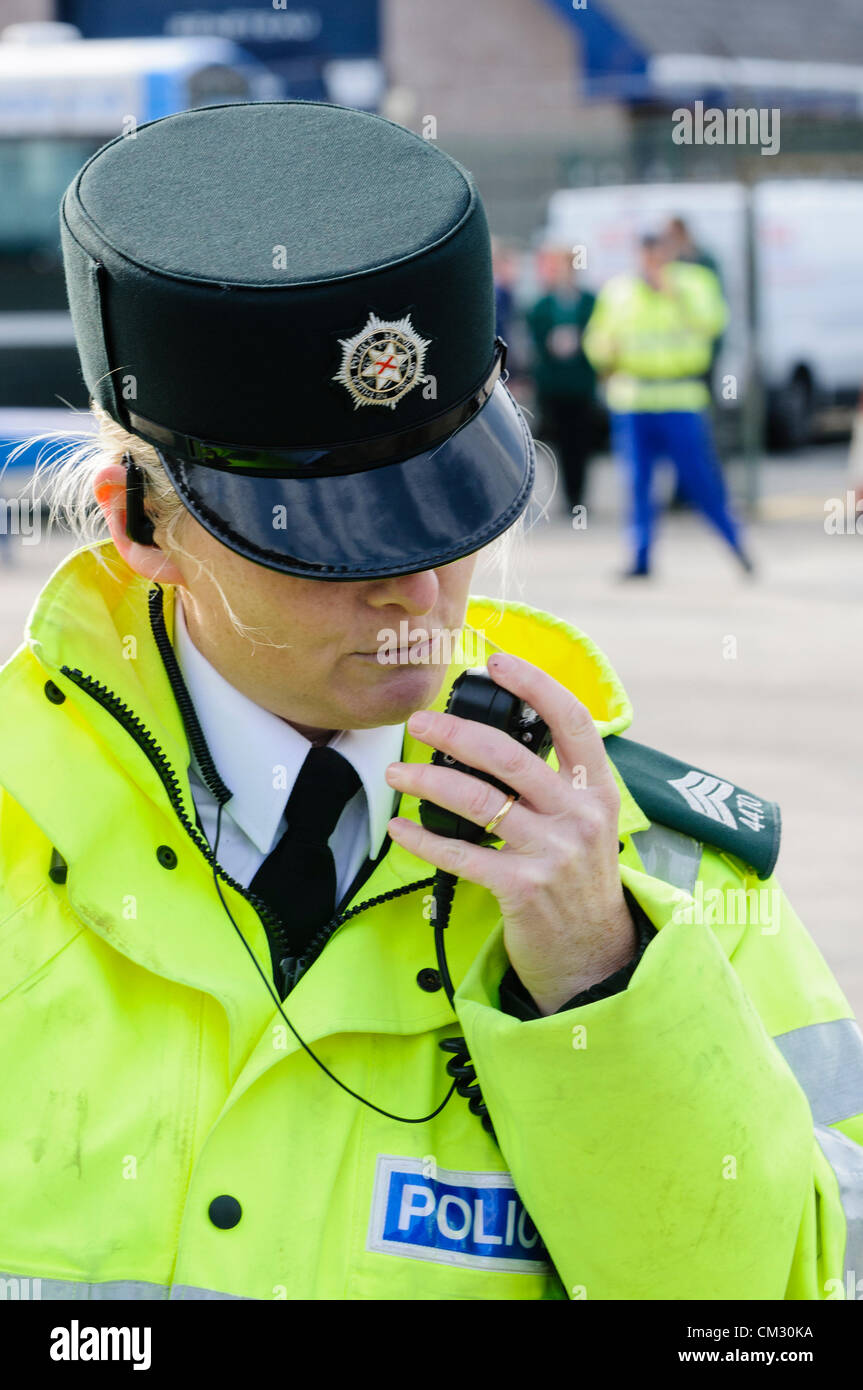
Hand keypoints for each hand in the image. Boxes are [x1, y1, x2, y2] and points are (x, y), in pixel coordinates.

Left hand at [385, 653, 635, 1014]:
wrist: (594, 955)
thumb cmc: (578, 880)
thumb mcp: (586, 823)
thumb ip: (554, 783)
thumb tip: (494, 741)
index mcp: (596, 790)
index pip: (572, 721)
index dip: (535, 685)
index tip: (497, 662)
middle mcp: (579, 816)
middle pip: (510, 756)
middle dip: (455, 733)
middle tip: (418, 722)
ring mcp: (553, 852)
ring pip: (479, 800)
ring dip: (427, 783)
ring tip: (397, 774)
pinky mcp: (523, 888)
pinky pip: (462, 854)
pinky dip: (424, 839)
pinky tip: (400, 829)